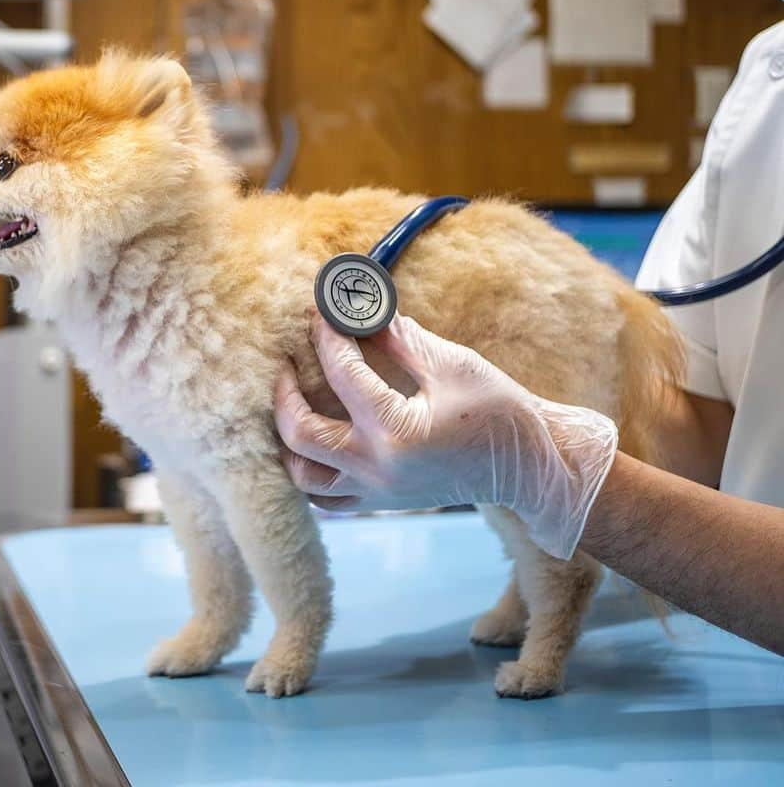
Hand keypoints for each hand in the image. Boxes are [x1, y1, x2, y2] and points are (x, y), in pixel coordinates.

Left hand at [274, 313, 618, 559]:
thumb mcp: (451, 364)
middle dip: (284, 391)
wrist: (529, 467)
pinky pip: (326, 499)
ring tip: (290, 403)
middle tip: (287, 360)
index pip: (342, 374)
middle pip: (299, 433)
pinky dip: (310, 472)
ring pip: (303, 475)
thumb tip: (359, 310)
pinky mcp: (382, 504)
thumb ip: (398, 338)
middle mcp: (377, 469)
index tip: (320, 312)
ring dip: (287, 438)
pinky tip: (313, 441)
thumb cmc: (499, 412)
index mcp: (397, 430)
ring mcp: (376, 493)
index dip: (326, 336)